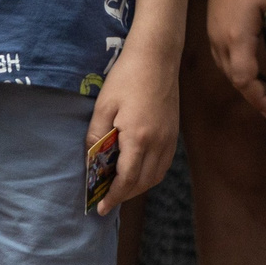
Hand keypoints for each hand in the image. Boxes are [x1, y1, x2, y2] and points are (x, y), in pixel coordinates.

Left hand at [86, 47, 177, 214]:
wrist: (157, 56)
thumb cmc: (127, 78)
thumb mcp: (104, 107)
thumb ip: (96, 138)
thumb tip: (91, 162)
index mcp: (139, 138)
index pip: (126, 179)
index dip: (113, 196)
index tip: (100, 208)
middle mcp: (159, 143)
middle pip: (143, 182)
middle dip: (124, 195)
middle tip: (106, 200)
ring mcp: (170, 138)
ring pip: (156, 175)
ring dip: (138, 187)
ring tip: (120, 188)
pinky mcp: (174, 132)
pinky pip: (164, 163)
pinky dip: (151, 174)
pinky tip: (138, 170)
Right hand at [205, 0, 265, 116]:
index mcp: (236, 37)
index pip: (244, 80)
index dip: (259, 99)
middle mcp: (219, 39)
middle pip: (234, 79)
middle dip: (254, 95)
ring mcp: (213, 32)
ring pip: (228, 68)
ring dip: (246, 82)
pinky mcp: (214, 24)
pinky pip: (224, 54)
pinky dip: (239, 66)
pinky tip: (256, 66)